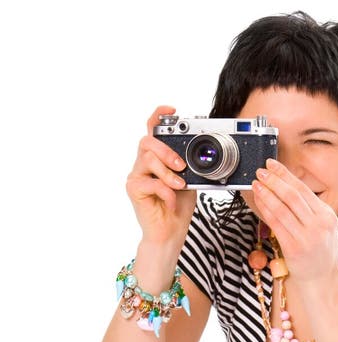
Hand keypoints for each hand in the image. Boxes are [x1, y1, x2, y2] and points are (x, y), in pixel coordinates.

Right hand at [126, 106, 196, 246]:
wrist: (170, 232)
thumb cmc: (178, 206)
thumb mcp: (189, 181)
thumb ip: (189, 166)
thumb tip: (200, 153)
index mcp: (157, 158)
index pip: (153, 130)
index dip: (159, 116)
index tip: (172, 109)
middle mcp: (144, 163)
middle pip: (148, 141)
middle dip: (166, 150)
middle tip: (181, 165)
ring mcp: (137, 175)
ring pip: (147, 159)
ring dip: (167, 172)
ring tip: (179, 185)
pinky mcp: (134, 189)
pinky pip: (150, 182)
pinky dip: (166, 191)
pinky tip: (172, 201)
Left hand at [251, 158, 337, 285]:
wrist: (322, 279)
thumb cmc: (318, 252)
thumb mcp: (322, 227)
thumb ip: (308, 209)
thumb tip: (284, 186)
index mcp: (327, 215)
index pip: (303, 190)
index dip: (286, 175)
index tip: (272, 165)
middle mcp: (319, 224)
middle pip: (292, 196)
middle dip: (274, 180)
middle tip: (261, 171)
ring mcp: (307, 237)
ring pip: (282, 208)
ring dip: (267, 193)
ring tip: (256, 184)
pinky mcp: (294, 248)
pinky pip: (276, 224)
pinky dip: (265, 210)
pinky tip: (258, 201)